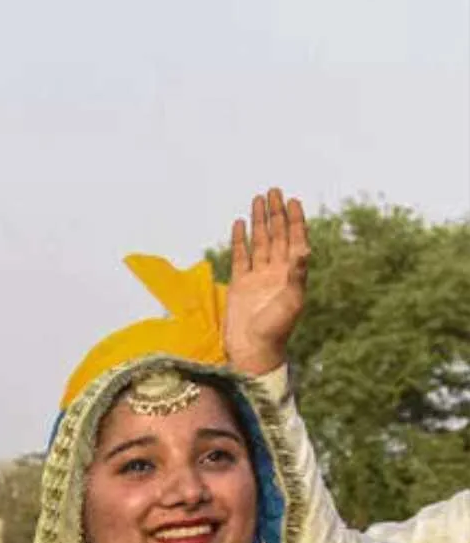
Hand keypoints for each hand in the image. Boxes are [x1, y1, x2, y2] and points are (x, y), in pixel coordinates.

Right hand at [223, 189, 307, 376]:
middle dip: (276, 213)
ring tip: (257, 200)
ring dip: (259, 221)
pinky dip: (240, 240)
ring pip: (259, 241)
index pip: (295, 239)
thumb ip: (296, 274)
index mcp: (292, 273)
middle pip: (277, 235)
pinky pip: (240, 256)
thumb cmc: (276, 330)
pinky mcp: (239, 285)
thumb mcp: (291, 302)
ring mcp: (257, 277)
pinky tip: (239, 225)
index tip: (292, 200)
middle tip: (273, 191)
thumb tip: (303, 248)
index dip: (294, 219)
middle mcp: (276, 271)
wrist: (253, 351)